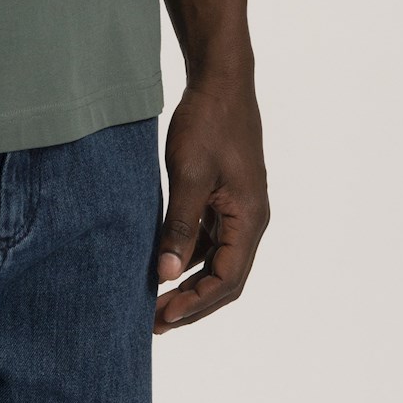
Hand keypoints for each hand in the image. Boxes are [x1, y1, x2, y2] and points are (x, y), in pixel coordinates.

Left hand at [153, 75, 268, 333]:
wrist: (220, 80)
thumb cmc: (208, 123)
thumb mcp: (188, 175)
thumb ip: (179, 226)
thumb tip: (166, 274)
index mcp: (249, 219)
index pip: (227, 280)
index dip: (196, 303)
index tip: (163, 316)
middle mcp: (249, 220)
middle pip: (224, 277)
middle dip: (192, 302)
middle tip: (154, 322)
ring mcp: (238, 208)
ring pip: (215, 259)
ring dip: (187, 280)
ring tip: (152, 299)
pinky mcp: (224, 196)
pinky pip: (208, 237)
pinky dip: (187, 254)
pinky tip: (160, 261)